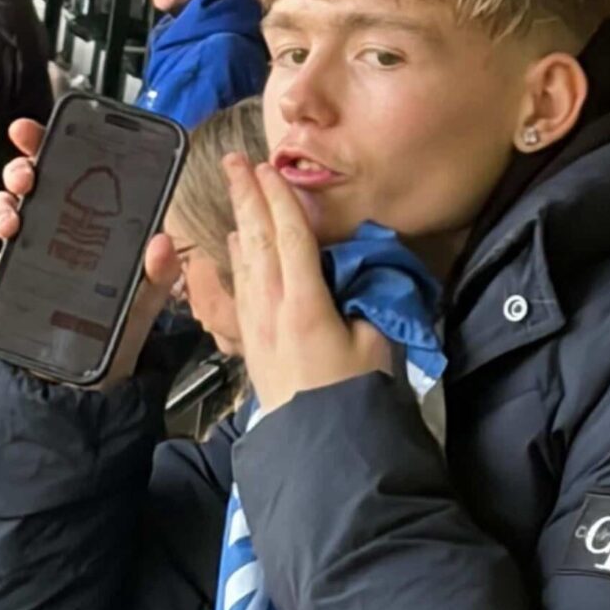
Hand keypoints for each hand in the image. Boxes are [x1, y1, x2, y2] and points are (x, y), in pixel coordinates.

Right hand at [0, 119, 179, 388]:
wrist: (95, 378)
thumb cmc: (123, 324)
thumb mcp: (149, 296)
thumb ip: (160, 272)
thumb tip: (161, 242)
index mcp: (90, 218)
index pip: (66, 168)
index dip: (44, 142)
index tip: (29, 131)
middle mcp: (57, 229)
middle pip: (28, 184)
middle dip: (19, 171)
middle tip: (27, 180)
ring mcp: (31, 257)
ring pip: (4, 216)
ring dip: (0, 211)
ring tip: (11, 228)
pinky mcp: (13, 290)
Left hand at [225, 154, 390, 413]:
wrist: (316, 448)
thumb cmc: (353, 398)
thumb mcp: (375, 344)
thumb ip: (365, 301)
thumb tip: (354, 275)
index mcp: (305, 304)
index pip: (290, 237)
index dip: (281, 199)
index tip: (270, 168)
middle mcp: (272, 308)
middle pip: (256, 240)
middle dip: (246, 197)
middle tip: (234, 161)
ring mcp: (255, 326)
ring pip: (244, 262)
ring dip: (241, 222)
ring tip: (237, 193)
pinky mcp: (251, 344)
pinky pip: (240, 288)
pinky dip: (238, 259)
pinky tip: (237, 247)